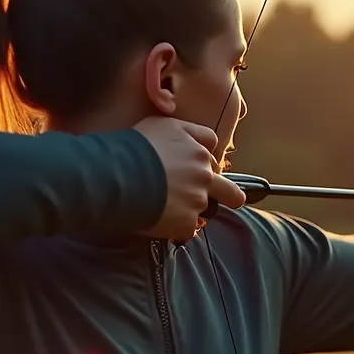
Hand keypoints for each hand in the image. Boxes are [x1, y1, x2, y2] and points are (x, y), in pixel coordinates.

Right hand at [133, 116, 245, 240]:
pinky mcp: (186, 222)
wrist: (120, 176)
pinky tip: (160, 221)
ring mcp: (197, 201)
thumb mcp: (164, 124)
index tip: (199, 169)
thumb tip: (202, 142)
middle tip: (233, 201)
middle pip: (229, 190)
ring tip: (166, 209)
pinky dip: (177, 228)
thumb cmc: (136, 147)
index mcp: (199, 152)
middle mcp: (204, 176)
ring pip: (202, 209)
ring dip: (190, 210)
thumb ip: (189, 132)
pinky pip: (187, 229)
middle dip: (231, 196)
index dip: (205, 163)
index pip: (213, 157)